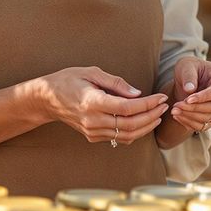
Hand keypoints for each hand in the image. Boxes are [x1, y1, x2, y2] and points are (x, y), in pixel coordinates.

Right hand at [27, 67, 167, 144]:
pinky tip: (143, 122)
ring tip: (158, 114)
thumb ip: (116, 83)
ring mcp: (92, 131)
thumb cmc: (69, 80)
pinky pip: (118, 139)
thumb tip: (138, 93)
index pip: (127, 108)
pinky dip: (134, 132)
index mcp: (92, 102)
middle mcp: (93, 120)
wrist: (47, 99)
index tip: (161, 97)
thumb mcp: (91, 72)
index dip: (148, 104)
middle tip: (164, 106)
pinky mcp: (92, 137)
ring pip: (126, 136)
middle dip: (151, 116)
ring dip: (146, 127)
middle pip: (130, 125)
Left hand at [168, 57, 210, 133]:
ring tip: (174, 110)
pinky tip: (177, 116)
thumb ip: (189, 75)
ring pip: (208, 118)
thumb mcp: (186, 65)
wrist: (189, 81)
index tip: (188, 99)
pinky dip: (189, 123)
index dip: (203, 97)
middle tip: (176, 105)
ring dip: (190, 116)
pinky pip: (203, 126)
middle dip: (194, 108)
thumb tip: (190, 89)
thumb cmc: (190, 69)